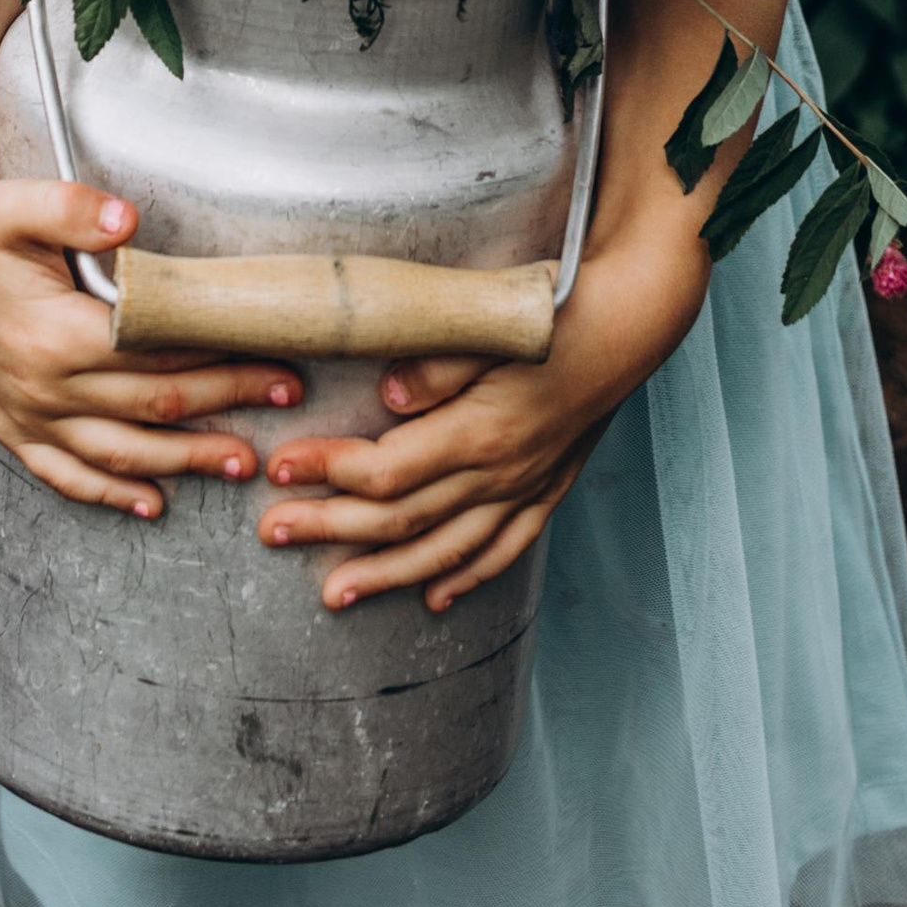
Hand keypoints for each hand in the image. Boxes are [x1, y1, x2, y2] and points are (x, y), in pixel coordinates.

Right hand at [0, 173, 301, 518]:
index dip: (220, 360)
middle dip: (224, 407)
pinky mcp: (11, 426)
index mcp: (54, 335)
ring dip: (182, 462)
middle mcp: (43, 387)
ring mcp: (25, 414)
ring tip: (238, 463)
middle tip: (285, 400)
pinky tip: (151, 503)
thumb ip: (73, 209)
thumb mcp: (17, 201)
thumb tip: (127, 220)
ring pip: (117, 454)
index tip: (272, 358)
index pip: (157, 358)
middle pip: (151, 408)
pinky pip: (64, 474)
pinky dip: (109, 493)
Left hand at [257, 244, 699, 612]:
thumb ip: (437, 361)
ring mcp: (526, 487)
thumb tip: (386, 399)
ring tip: (332, 592)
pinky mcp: (548, 486)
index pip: (386, 468)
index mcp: (480, 431)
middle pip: (402, 517)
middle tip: (272, 532)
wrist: (634, 320)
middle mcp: (501, 472)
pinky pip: (503, 548)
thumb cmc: (558, 308)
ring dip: (386, 575)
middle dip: (331, 528)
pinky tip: (434, 598)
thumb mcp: (493, 321)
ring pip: (446, 550)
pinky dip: (466, 577)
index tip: (278, 467)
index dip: (327, 472)